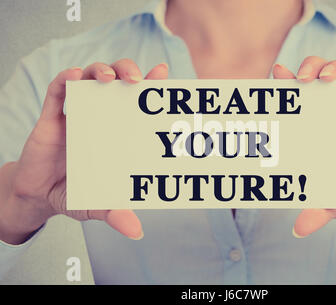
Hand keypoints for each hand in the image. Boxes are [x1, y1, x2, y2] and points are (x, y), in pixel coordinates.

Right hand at [0, 59, 168, 244]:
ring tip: (109, 77)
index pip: (137, 102)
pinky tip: (73, 77)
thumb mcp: (97, 204)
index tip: (163, 73)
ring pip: (89, 78)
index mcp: (117, 132)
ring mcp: (76, 114)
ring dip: (100, 69)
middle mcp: (100, 117)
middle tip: (135, 80)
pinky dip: (65, 80)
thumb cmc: (75, 194)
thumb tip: (137, 232)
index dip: (150, 85)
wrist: (39, 196)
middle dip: (127, 70)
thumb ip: (116, 213)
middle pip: (116, 80)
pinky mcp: (51, 118)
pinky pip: (56, 91)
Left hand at [273, 57, 335, 240]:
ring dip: (333, 68)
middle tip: (299, 79)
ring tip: (324, 78)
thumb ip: (319, 212)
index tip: (275, 75)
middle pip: (320, 78)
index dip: (288, 85)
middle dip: (308, 68)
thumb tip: (298, 230)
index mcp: (322, 130)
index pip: (302, 100)